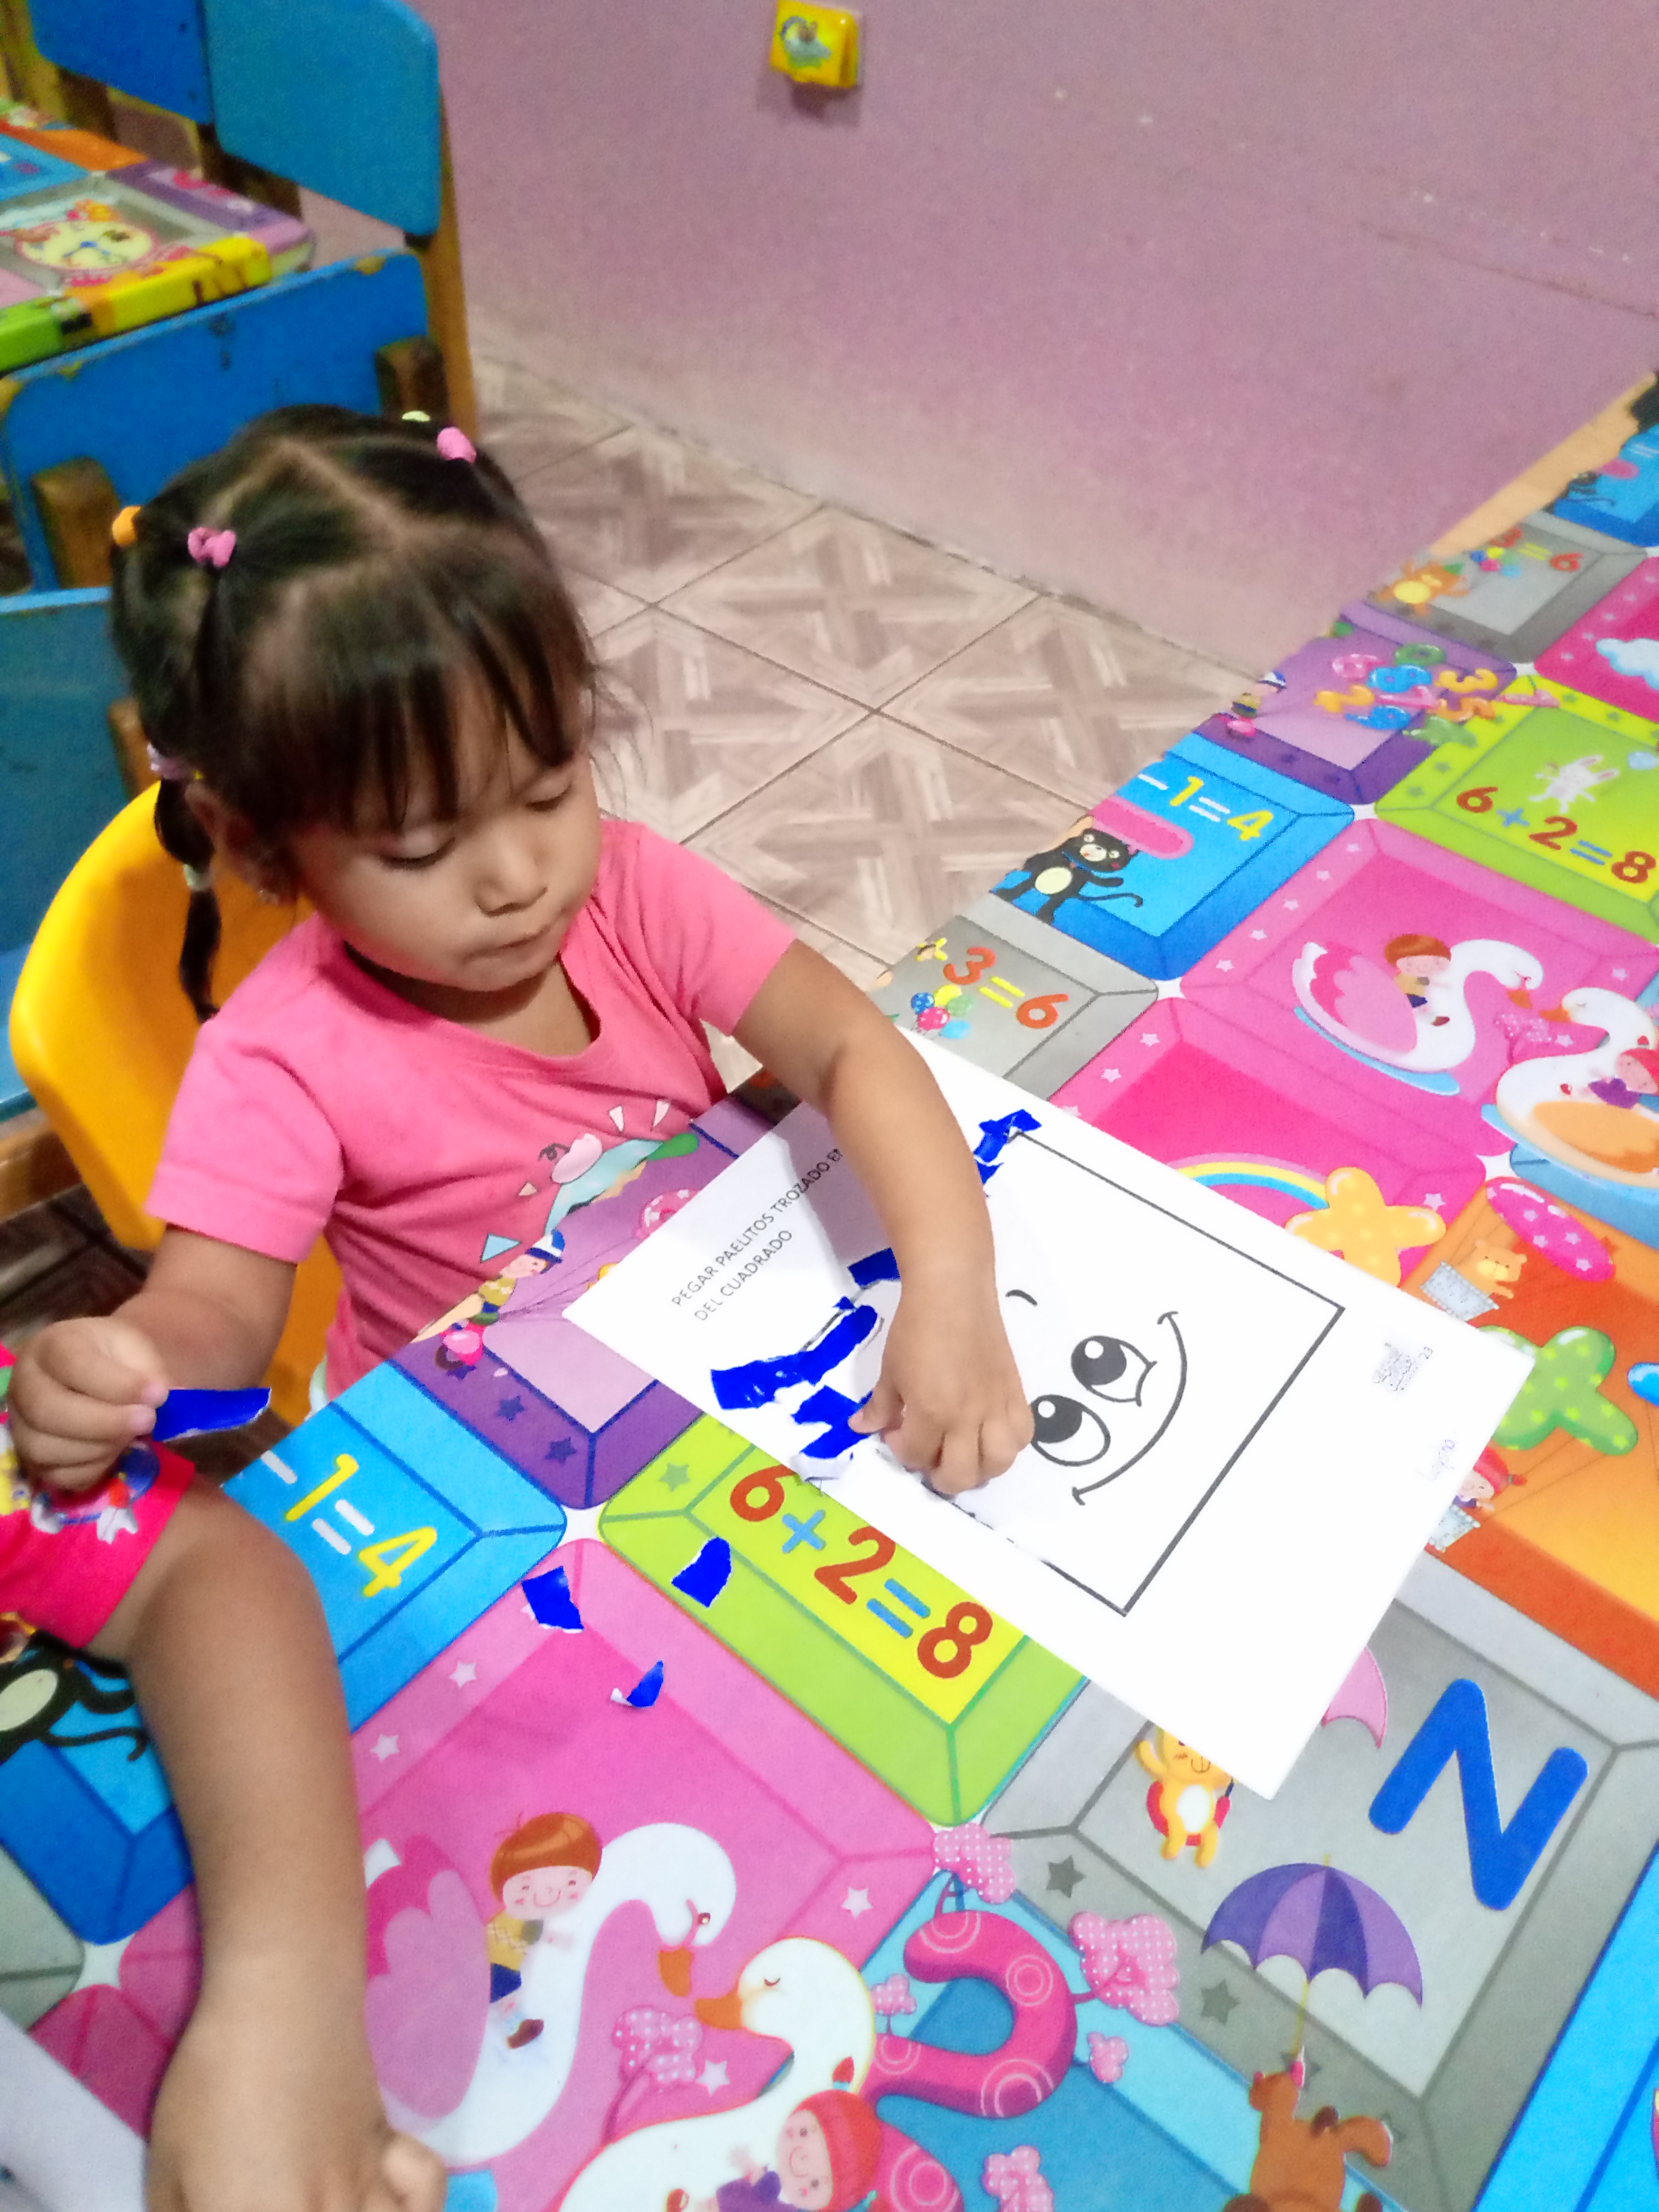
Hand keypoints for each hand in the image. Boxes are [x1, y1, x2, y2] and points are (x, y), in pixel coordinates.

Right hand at [8, 1317, 168, 1490]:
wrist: (100, 1372)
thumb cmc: (115, 1358)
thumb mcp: (135, 1349)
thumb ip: (149, 1372)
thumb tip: (165, 1402)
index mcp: (51, 1346)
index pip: (72, 1364)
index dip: (117, 1384)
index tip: (158, 1393)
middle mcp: (25, 1385)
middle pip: (47, 1410)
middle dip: (104, 1422)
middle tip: (148, 1420)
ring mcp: (22, 1425)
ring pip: (44, 1448)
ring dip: (98, 1448)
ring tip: (133, 1435)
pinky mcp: (32, 1459)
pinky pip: (57, 1474)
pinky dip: (92, 1469)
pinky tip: (116, 1452)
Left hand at [146, 1989, 445, 2211]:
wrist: (279, 2006)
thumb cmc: (210, 2084)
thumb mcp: (168, 2170)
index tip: (229, 2206)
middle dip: (287, 2211)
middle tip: (272, 2198)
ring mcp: (362, 2190)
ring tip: (331, 2206)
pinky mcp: (389, 2152)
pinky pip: (425, 2196)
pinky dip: (420, 2207)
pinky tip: (388, 2205)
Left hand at [850, 1275, 1032, 1492]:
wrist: (953, 1292)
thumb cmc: (915, 1328)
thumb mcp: (890, 1370)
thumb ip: (879, 1406)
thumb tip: (863, 1428)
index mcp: (932, 1411)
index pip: (917, 1457)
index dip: (901, 1450)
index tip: (896, 1430)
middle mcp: (968, 1417)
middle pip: (962, 1475)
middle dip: (940, 1474)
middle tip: (929, 1452)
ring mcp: (996, 1406)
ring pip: (998, 1462)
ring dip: (978, 1466)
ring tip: (964, 1450)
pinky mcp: (1015, 1392)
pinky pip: (1023, 1434)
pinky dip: (1007, 1443)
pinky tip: (990, 1432)